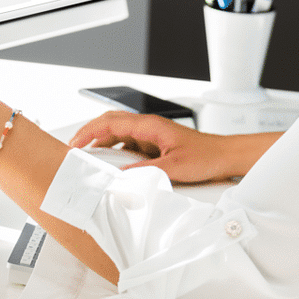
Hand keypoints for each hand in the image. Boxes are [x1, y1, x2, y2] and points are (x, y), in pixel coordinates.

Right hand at [67, 111, 239, 183]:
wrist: (224, 156)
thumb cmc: (206, 155)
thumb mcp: (174, 167)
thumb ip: (147, 171)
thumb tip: (123, 175)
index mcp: (150, 125)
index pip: (110, 122)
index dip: (89, 131)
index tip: (75, 143)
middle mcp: (148, 127)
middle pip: (110, 123)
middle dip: (89, 134)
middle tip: (74, 148)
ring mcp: (151, 135)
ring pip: (118, 134)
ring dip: (102, 144)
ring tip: (88, 158)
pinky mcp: (154, 145)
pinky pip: (128, 145)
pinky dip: (115, 152)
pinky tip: (113, 165)